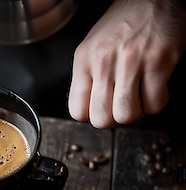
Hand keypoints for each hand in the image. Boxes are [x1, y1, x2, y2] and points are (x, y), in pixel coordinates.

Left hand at [68, 0, 185, 127]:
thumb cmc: (123, 24)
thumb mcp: (93, 47)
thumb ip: (88, 76)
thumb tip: (89, 108)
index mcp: (84, 60)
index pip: (77, 110)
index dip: (91, 116)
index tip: (101, 109)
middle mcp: (104, 62)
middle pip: (102, 118)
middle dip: (113, 118)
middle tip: (121, 105)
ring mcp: (131, 63)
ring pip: (127, 115)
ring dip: (136, 112)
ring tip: (138, 98)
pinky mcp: (159, 62)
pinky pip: (155, 103)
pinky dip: (156, 102)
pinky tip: (154, 88)